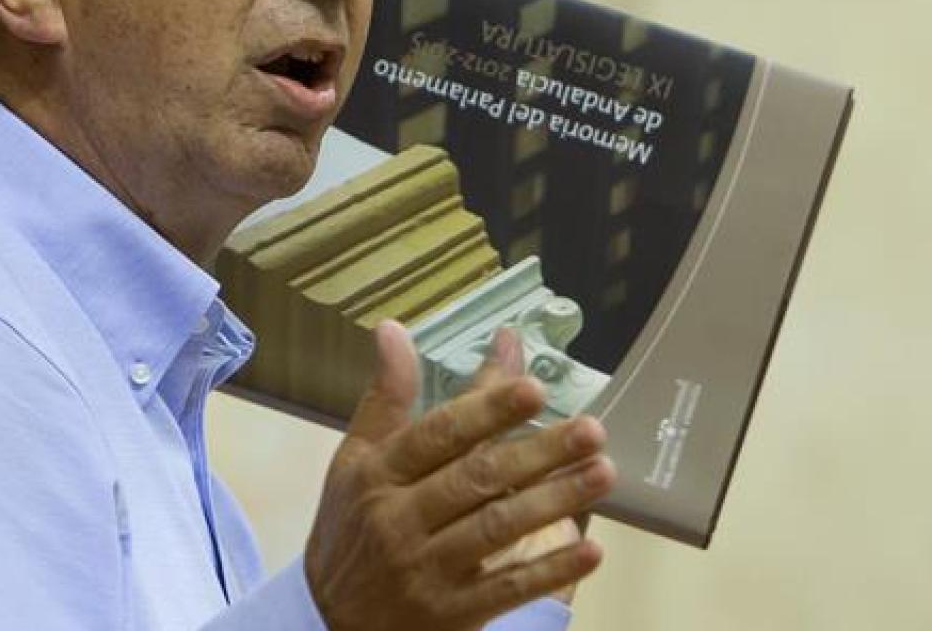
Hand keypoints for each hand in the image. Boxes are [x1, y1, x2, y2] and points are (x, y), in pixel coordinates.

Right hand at [304, 322, 614, 629]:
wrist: (329, 621)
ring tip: (602, 473)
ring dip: (554, 501)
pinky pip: (506, 589)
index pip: (437, 436)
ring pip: (496, 529)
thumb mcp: (355, 460)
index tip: (533, 388)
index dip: (486, 411)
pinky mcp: (450, 614)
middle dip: (538, 452)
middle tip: (592, 429)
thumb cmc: (350, 528)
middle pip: (475, 479)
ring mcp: (426, 570)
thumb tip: (393, 330)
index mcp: (378, 474)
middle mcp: (399, 520)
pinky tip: (591, 550)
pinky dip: (549, 569)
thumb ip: (386, 398)